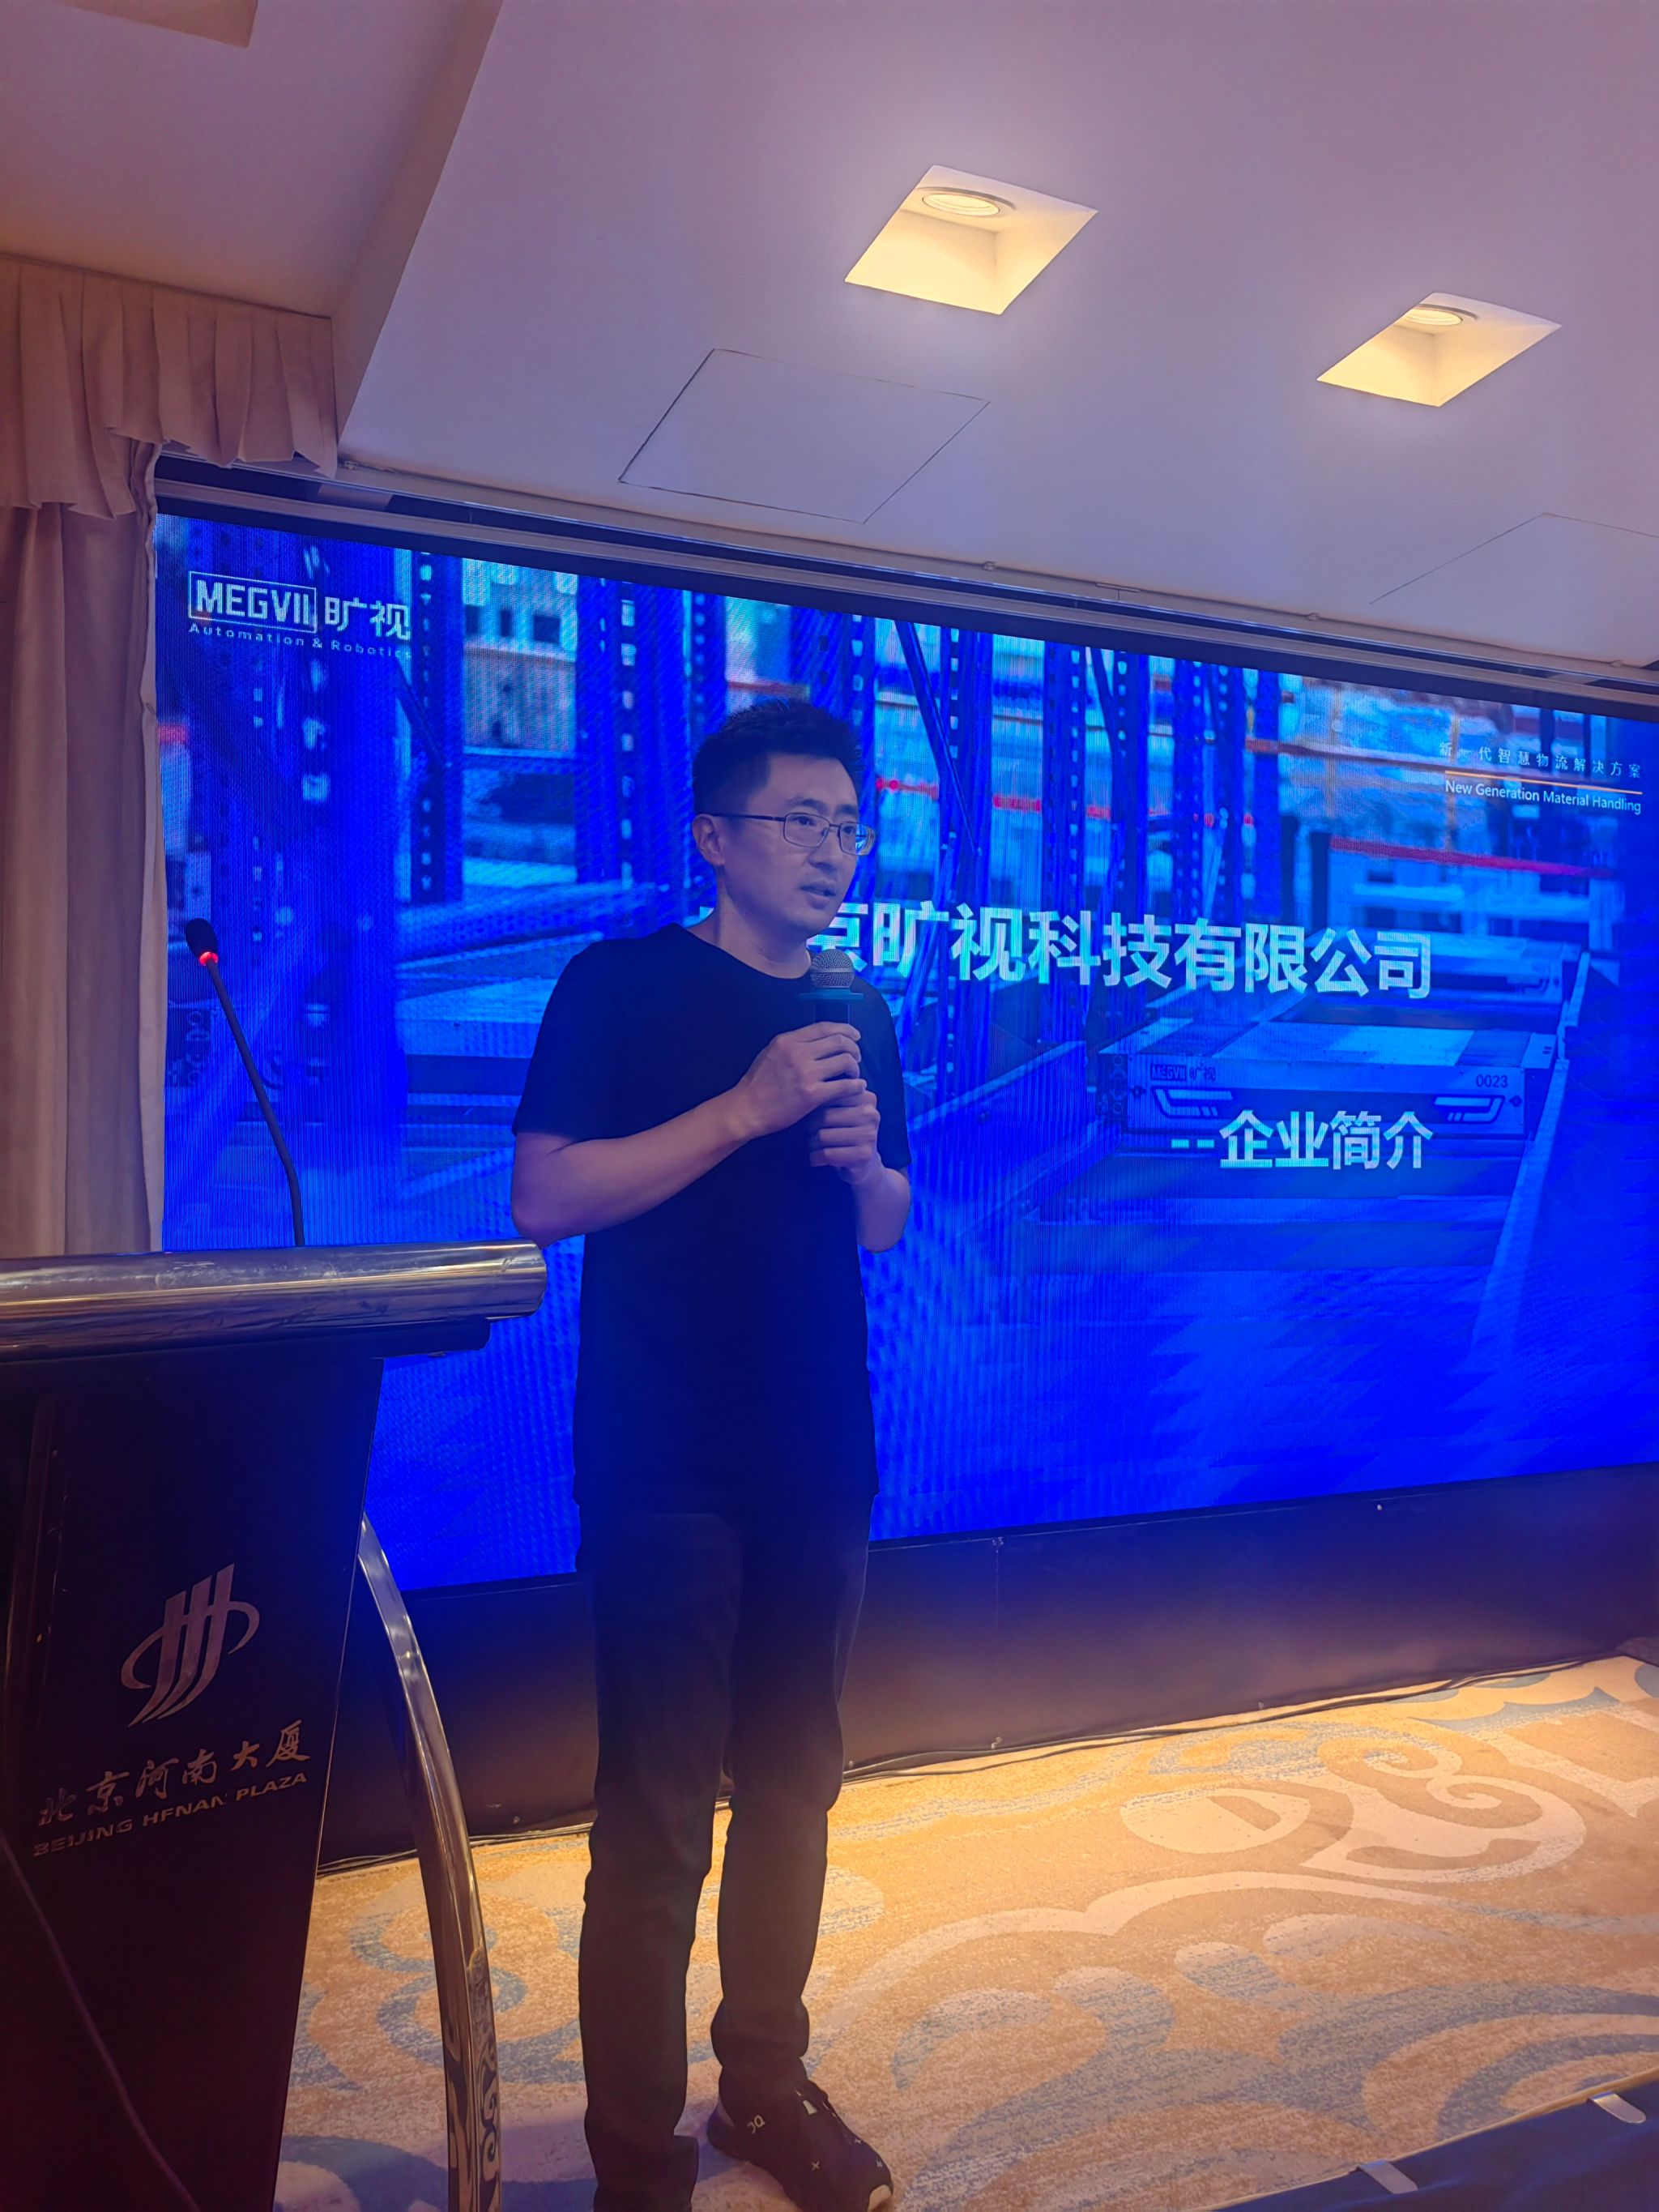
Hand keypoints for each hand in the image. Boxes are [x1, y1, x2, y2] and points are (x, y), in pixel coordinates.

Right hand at [726, 1023, 862, 1140]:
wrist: (747, 1109)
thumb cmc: (757, 1084)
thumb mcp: (770, 1053)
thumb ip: (792, 1044)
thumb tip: (817, 1040)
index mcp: (788, 1041)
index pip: (825, 1027)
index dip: (845, 1029)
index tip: (855, 1035)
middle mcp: (798, 1053)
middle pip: (840, 1042)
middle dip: (854, 1048)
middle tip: (856, 1058)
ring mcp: (805, 1073)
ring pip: (845, 1061)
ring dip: (855, 1068)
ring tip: (853, 1075)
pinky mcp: (812, 1094)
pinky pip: (844, 1086)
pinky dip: (856, 1086)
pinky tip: (857, 1088)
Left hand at [808, 1087, 881, 1184]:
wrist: (864, 1164)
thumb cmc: (846, 1133)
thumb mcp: (843, 1111)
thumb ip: (831, 1096)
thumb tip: (804, 1089)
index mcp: (865, 1097)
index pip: (830, 1095)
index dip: (814, 1106)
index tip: (811, 1115)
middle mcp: (870, 1114)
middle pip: (824, 1116)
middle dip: (809, 1127)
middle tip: (809, 1134)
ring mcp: (869, 1135)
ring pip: (823, 1136)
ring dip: (811, 1144)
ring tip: (813, 1146)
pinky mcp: (863, 1155)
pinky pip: (827, 1154)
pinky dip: (815, 1158)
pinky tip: (817, 1158)